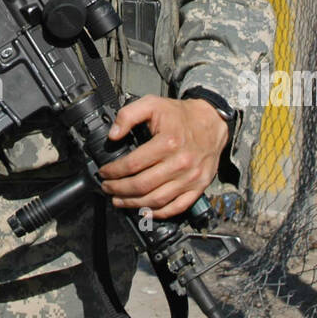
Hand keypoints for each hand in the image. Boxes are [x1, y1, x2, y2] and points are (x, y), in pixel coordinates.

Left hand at [98, 95, 228, 219]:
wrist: (212, 122)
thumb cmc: (180, 115)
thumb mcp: (152, 104)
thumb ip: (128, 115)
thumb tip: (113, 135)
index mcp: (168, 142)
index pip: (133, 164)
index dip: (114, 171)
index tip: (104, 172)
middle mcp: (180, 163)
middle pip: (142, 185)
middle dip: (119, 189)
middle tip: (107, 188)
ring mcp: (190, 178)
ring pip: (157, 199)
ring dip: (134, 204)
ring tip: (119, 201)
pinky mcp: (199, 187)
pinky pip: (177, 207)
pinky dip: (159, 213)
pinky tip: (145, 211)